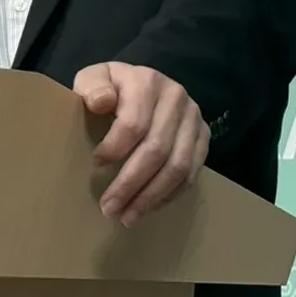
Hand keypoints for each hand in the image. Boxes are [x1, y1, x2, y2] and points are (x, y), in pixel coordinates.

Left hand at [74, 62, 208, 227]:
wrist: (140, 83)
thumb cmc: (110, 87)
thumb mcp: (93, 78)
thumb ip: (91, 87)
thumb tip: (100, 102)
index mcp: (147, 81)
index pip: (134, 123)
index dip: (115, 149)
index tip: (95, 166)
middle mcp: (176, 97)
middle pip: (157, 149)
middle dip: (131, 184)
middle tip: (109, 208)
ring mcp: (194, 119)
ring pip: (178, 166)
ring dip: (151, 197)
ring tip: (127, 217)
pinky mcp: (204, 136)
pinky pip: (191, 173)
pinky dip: (169, 195)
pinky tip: (148, 207)